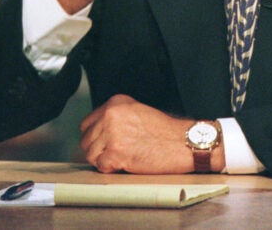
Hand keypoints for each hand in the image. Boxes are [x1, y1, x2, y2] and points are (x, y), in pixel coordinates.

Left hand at [79, 94, 215, 173]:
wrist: (184, 142)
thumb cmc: (166, 131)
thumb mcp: (138, 112)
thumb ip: (116, 118)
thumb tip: (94, 133)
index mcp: (116, 103)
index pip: (87, 124)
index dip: (97, 137)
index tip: (108, 142)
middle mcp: (111, 115)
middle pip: (86, 140)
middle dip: (99, 150)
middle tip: (120, 151)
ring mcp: (112, 133)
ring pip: (90, 155)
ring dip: (105, 160)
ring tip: (126, 155)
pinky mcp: (115, 152)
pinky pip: (101, 166)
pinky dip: (112, 169)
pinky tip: (128, 162)